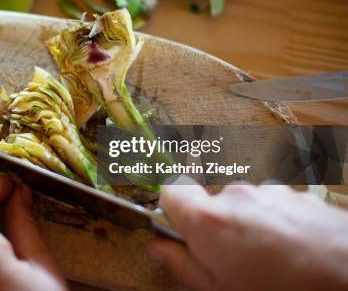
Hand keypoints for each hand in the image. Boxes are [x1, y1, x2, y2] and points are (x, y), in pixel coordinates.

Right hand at [146, 183, 347, 290]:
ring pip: (246, 203)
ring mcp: (269, 190)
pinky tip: (293, 248)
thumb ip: (182, 265)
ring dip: (251, 223)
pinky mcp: (298, 193)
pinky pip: (275, 202)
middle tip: (234, 259)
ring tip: (271, 258)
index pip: (170, 190)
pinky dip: (278, 220)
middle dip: (218, 225)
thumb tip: (157, 247)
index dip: (172, 208)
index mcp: (208, 220)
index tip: (178, 228)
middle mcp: (235, 194)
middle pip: (212, 201)